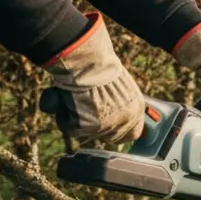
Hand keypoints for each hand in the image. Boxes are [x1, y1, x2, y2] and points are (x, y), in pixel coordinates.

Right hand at [40, 14, 144, 143]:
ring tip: (75, 97)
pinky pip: (70, 128)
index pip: (133, 133)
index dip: (120, 131)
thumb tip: (110, 109)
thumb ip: (119, 102)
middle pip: (112, 137)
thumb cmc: (99, 65)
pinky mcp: (85, 127)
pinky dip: (64, 117)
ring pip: (87, 132)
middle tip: (85, 113)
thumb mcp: (119, 85)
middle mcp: (125, 121)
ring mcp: (105, 126)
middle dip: (98, 128)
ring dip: (79, 118)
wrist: (86, 62)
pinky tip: (65, 102)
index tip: (109, 126)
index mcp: (136, 109)